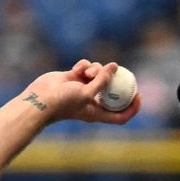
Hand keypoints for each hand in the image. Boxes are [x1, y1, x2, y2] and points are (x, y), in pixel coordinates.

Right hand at [20, 60, 140, 124]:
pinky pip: (86, 67)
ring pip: (99, 74)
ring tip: (88, 71)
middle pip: (112, 91)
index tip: (139, 94)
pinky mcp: (74, 77)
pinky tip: (77, 68)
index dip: (133, 107)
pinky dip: (84, 65)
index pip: (121, 115)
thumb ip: (102, 80)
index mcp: (98, 113)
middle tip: (120, 70)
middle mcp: (92, 101)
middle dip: (115, 80)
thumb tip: (115, 66)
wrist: (40, 97)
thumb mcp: (86, 92)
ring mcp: (83, 88)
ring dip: (97, 69)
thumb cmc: (63, 102)